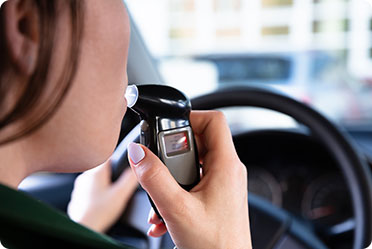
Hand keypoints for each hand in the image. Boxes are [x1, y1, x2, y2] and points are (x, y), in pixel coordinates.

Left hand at [67, 160, 137, 232]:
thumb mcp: (121, 194)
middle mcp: (85, 176)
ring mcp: (79, 187)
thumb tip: (138, 166)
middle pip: (102, 168)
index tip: (123, 166)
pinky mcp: (77, 197)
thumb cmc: (99, 213)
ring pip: (95, 179)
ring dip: (103, 184)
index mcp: (96, 171)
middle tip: (119, 186)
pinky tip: (101, 204)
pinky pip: (89, 190)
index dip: (118, 160)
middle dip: (112, 174)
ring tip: (111, 196)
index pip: (109, 155)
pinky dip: (96, 194)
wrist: (83, 228)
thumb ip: (130, 178)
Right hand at [127, 111, 251, 248]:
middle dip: (173, 152)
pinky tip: (164, 215)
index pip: (213, 121)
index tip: (168, 129)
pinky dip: (177, 192)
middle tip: (159, 164)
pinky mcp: (217, 198)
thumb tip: (138, 153)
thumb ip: (154, 178)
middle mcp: (228, 171)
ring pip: (194, 164)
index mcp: (226, 166)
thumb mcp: (177, 209)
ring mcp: (223, 185)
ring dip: (172, 177)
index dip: (190, 117)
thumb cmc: (216, 246)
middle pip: (200, 140)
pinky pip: (195, 183)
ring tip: (160, 197)